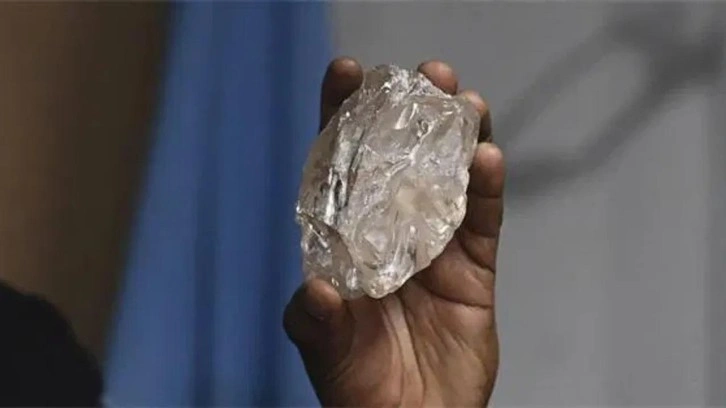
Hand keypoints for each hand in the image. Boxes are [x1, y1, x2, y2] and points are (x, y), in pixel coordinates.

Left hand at [284, 58, 503, 406]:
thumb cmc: (359, 388)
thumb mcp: (328, 352)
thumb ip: (317, 322)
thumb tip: (316, 289)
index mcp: (347, 240)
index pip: (342, 168)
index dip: (343, 118)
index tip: (347, 73)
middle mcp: (390, 233)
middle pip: (401, 160)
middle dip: (410, 114)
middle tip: (425, 76)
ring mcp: (434, 248)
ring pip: (449, 180)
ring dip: (457, 139)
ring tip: (464, 102)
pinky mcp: (474, 270)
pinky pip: (482, 221)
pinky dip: (485, 189)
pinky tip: (487, 158)